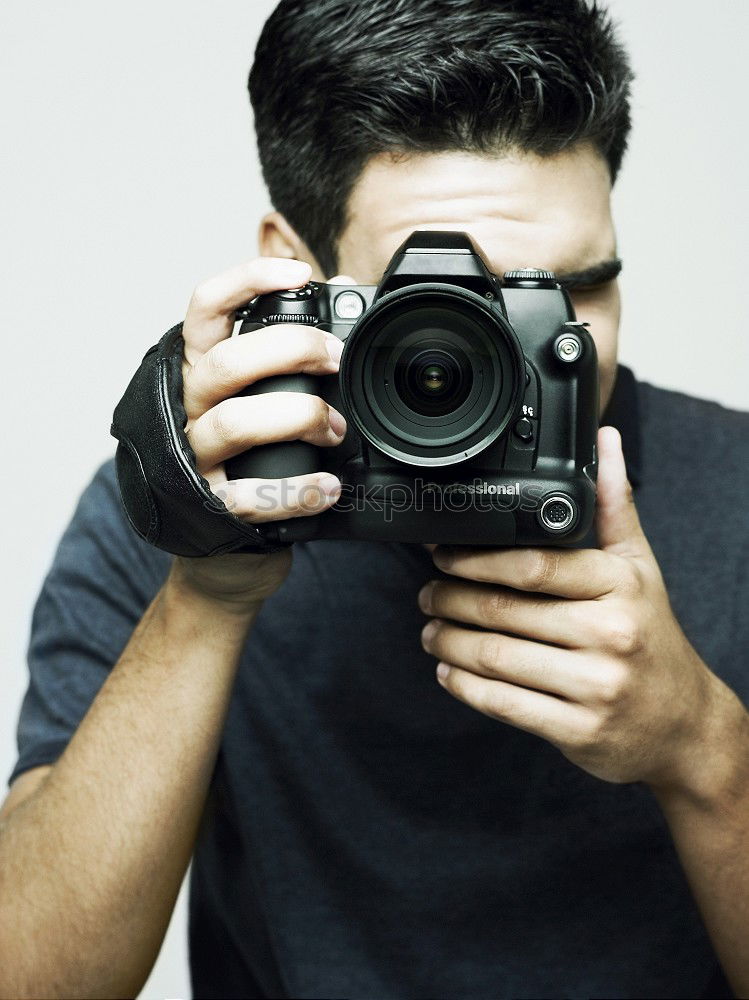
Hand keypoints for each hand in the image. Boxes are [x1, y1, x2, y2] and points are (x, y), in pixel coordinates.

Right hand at [174, 257, 347, 605]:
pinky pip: (252, 496)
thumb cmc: (252, 461)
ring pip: (235, 423)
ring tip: (335, 431)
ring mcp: (194, 459)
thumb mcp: (262, 399)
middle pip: (227, 363)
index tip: (298, 273)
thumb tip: (346, 289)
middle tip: (335, 359)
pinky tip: (328, 488)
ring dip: (298, 418)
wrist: (225, 549)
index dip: (247, 281)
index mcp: (200, 371)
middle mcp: (187, 409)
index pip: (205, 309)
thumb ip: (294, 353)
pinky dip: (299, 491)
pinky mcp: (212, 509)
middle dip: (291, 351)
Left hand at [419, 426, 728, 793]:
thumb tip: (605, 439)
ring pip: (496, 658)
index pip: (532, 565)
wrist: (684, 723)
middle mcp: (610, 634)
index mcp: (619, 586)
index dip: (474, 559)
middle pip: (503, 610)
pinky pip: (505, 704)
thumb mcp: (640, 568)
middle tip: (428, 594)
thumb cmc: (651, 637)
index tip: (441, 554)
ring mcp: (595, 686)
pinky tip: (450, 673)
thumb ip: (614, 505)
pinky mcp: (579, 730)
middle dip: (450, 600)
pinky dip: (465, 687)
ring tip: (431, 632)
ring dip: (448, 643)